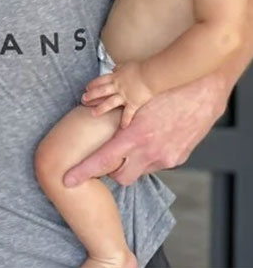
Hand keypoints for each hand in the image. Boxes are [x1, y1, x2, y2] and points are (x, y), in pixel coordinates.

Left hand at [64, 75, 224, 187]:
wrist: (200, 90)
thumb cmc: (164, 89)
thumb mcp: (135, 101)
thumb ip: (119, 115)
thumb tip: (99, 115)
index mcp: (134, 135)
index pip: (102, 160)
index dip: (83, 172)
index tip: (67, 179)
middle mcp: (149, 152)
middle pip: (120, 177)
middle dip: (111, 171)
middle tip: (109, 154)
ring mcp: (164, 158)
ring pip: (139, 172)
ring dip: (133, 162)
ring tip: (135, 140)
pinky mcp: (177, 158)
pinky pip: (156, 164)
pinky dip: (150, 156)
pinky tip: (154, 138)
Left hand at [82, 61, 152, 127]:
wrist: (150, 75)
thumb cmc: (140, 68)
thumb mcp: (126, 65)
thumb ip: (118, 68)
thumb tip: (114, 68)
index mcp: (115, 77)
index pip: (100, 80)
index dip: (93, 84)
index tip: (86, 88)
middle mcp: (117, 87)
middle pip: (101, 91)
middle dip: (91, 96)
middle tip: (83, 100)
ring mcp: (124, 96)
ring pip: (109, 103)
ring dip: (100, 108)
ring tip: (93, 113)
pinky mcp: (133, 103)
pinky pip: (128, 113)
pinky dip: (125, 120)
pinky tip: (123, 127)